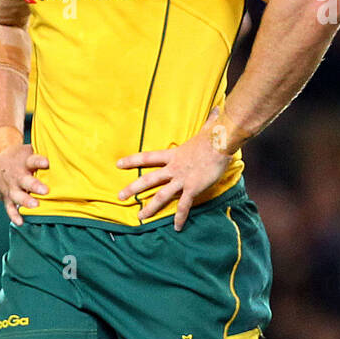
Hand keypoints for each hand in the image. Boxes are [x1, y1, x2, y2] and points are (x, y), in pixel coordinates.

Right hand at [0, 143, 48, 226]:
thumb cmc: (21, 157)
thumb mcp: (30, 152)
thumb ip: (45, 155)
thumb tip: (69, 156)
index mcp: (25, 162)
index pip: (32, 160)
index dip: (39, 161)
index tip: (47, 163)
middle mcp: (18, 175)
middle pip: (25, 180)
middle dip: (34, 185)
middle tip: (45, 190)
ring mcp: (11, 187)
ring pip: (17, 195)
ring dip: (26, 201)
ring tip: (36, 205)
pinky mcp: (6, 198)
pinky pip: (10, 208)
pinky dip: (14, 215)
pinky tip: (21, 222)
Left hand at [116, 113, 233, 229]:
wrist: (221, 143)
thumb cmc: (215, 135)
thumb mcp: (208, 128)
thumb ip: (209, 121)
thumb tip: (217, 110)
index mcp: (174, 154)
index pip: (148, 157)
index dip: (132, 161)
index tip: (118, 164)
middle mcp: (174, 168)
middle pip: (148, 179)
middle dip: (133, 189)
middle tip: (119, 197)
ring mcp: (182, 179)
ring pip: (162, 195)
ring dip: (150, 207)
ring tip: (140, 217)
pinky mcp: (193, 188)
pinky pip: (184, 205)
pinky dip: (180, 217)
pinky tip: (177, 227)